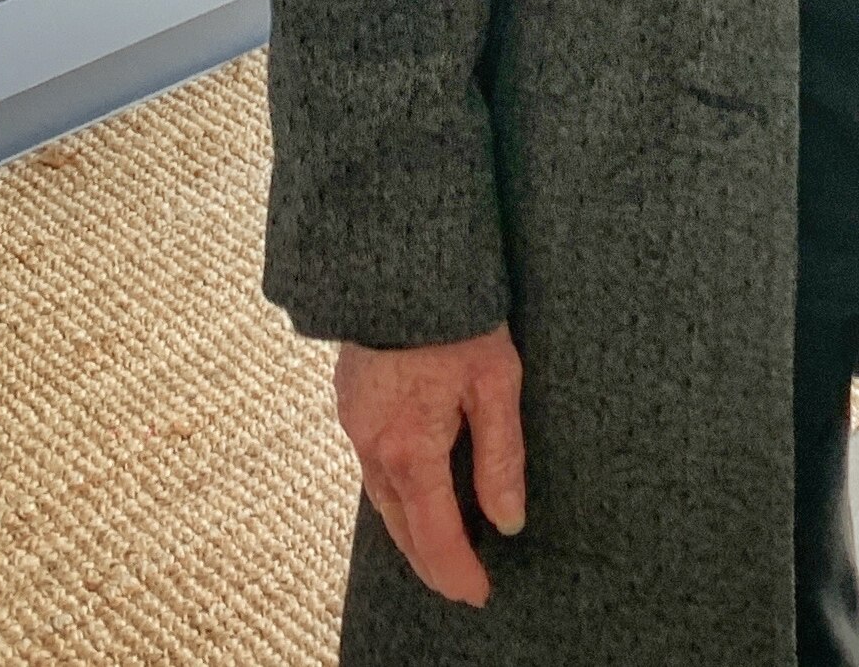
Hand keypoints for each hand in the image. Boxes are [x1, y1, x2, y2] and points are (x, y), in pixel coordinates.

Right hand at [334, 324, 526, 605]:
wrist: (400, 263)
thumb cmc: (455, 318)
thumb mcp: (496, 384)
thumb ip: (500, 457)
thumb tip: (508, 520)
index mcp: (411, 449)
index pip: (435, 534)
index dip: (458, 571)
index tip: (479, 594)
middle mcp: (373, 445)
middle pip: (401, 526)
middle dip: (431, 561)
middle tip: (460, 584)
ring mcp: (355, 423)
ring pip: (382, 498)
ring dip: (410, 530)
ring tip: (440, 549)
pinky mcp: (351, 401)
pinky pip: (371, 466)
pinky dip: (395, 493)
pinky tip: (413, 491)